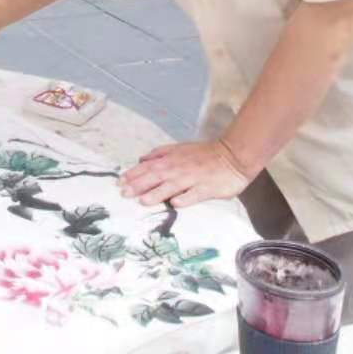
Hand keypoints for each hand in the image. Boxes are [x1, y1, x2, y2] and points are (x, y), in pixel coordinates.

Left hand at [117, 140, 252, 208]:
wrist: (232, 156)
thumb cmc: (204, 154)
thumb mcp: (179, 149)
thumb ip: (160, 154)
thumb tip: (141, 159)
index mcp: (172, 159)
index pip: (149, 167)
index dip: (134, 174)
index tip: (120, 182)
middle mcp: (179, 169)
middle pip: (156, 176)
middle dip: (139, 185)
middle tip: (124, 193)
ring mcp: (193, 179)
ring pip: (172, 186)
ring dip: (157, 193)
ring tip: (143, 201)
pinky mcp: (207, 189)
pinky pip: (194, 195)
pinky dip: (185, 199)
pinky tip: (176, 204)